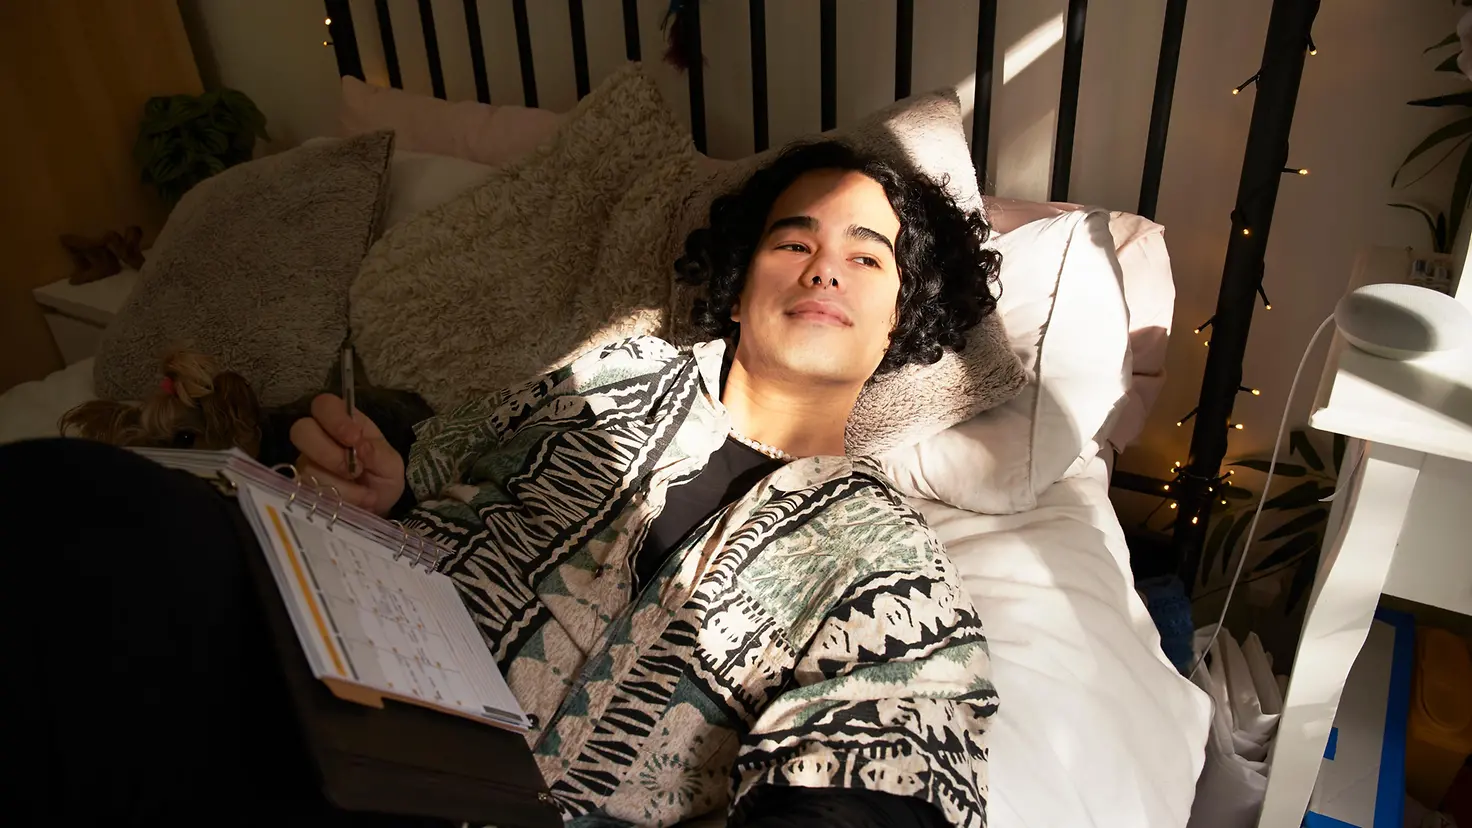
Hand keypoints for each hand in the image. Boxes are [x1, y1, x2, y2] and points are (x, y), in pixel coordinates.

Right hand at [289, 394, 405, 516]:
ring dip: (340, 484)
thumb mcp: (391, 465)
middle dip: (328, 452)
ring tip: (363, 494)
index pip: (324, 405)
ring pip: (307, 467)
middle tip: (353, 470)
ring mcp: (307, 464)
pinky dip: (335, 500)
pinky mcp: (301, 488)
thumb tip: (361, 447)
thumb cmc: (383, 479)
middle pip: (301, 430)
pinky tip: (352, 504)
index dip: (335, 419)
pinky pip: (308, 491)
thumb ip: (379, 454)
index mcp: (345, 423)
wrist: (376, 510)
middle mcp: (319, 439)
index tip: (354, 439)